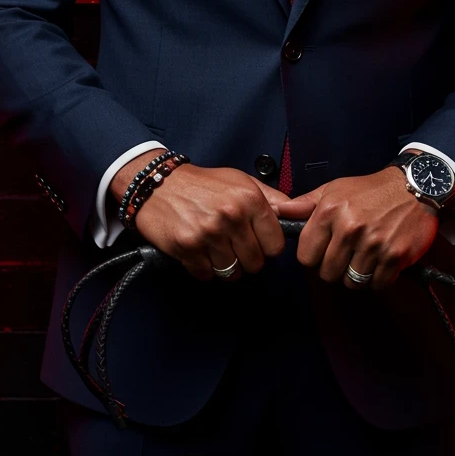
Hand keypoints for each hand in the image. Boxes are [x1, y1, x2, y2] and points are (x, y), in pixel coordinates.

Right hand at [110, 158, 291, 282]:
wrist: (157, 183)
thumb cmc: (202, 183)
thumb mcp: (240, 180)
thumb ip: (271, 198)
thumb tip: (297, 212)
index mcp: (249, 198)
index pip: (276, 245)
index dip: (267, 246)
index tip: (257, 241)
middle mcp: (232, 216)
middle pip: (255, 264)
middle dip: (246, 258)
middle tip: (233, 244)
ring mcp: (209, 234)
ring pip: (232, 273)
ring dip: (225, 265)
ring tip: (215, 247)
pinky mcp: (188, 248)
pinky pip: (207, 275)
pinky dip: (204, 268)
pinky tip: (199, 250)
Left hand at [276, 164, 439, 290]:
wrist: (414, 187)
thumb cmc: (371, 189)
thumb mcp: (335, 189)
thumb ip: (305, 204)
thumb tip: (280, 211)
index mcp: (330, 211)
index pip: (306, 256)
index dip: (313, 257)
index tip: (323, 251)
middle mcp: (350, 228)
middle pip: (327, 273)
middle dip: (335, 268)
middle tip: (346, 254)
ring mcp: (373, 244)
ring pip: (352, 281)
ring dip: (357, 274)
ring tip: (364, 257)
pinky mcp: (395, 256)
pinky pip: (377, 284)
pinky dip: (378, 278)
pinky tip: (380, 261)